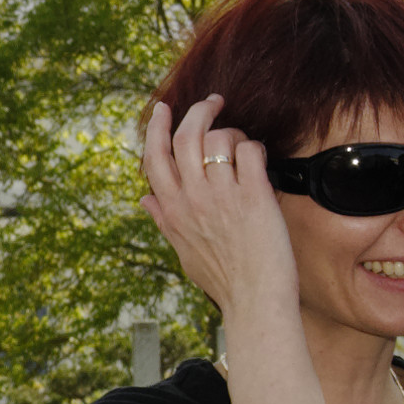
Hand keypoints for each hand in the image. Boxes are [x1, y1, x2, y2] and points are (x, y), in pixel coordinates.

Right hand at [135, 94, 306, 323]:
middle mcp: (193, 199)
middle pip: (186, 135)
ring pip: (219, 138)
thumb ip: (163, 220)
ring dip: (233, 133)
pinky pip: (249, 151)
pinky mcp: (253, 195)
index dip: (157, 126)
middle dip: (199, 111)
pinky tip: (259, 162)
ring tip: (243, 146)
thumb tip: (144, 199)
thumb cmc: (222, 280)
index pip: (154, 156)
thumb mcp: (182, 250)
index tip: (163, 108)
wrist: (255, 300)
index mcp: (172, 210)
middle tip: (213, 103)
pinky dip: (254, 149)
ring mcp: (222, 196)